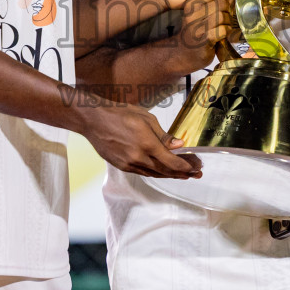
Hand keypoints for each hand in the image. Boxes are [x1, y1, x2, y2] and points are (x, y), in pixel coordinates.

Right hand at [78, 101, 203, 178]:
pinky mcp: (121, 165)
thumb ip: (163, 135)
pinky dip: (156, 173)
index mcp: (147, 144)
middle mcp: (138, 158)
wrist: (93, 120)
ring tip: (184, 175)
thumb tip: (179, 145)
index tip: (197, 167)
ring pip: (154, 174)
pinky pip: (143, 172)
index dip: (186, 166)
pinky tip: (163, 171)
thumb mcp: (146, 118)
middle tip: (196, 174)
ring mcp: (129, 164)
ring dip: (170, 175)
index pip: (172, 162)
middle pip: (165, 171)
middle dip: (183, 173)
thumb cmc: (120, 113)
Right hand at [171, 0, 236, 71]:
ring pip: (223, 16)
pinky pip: (223, 30)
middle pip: (222, 2)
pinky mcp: (204, 40)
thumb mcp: (199, 12)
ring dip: (227, 23)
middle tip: (223, 20)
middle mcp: (193, 13)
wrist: (183, 53)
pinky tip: (221, 35)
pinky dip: (226, 32)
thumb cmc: (195, 31)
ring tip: (222, 27)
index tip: (222, 6)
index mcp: (192, 3)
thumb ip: (213, 1)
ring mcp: (197, 27)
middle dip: (227, 11)